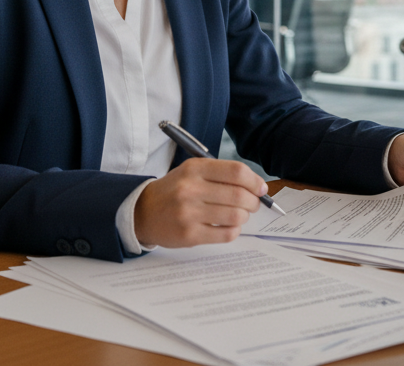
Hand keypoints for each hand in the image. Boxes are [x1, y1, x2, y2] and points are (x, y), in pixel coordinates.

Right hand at [134, 158, 267, 247]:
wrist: (143, 212)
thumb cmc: (174, 190)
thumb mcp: (192, 172)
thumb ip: (221, 175)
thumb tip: (257, 187)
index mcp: (194, 169)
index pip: (236, 172)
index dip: (254, 181)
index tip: (261, 188)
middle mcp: (191, 189)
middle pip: (239, 195)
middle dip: (253, 202)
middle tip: (252, 204)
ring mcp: (189, 213)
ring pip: (235, 216)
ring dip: (244, 216)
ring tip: (238, 215)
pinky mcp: (189, 234)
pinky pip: (226, 234)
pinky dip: (234, 231)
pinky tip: (228, 226)